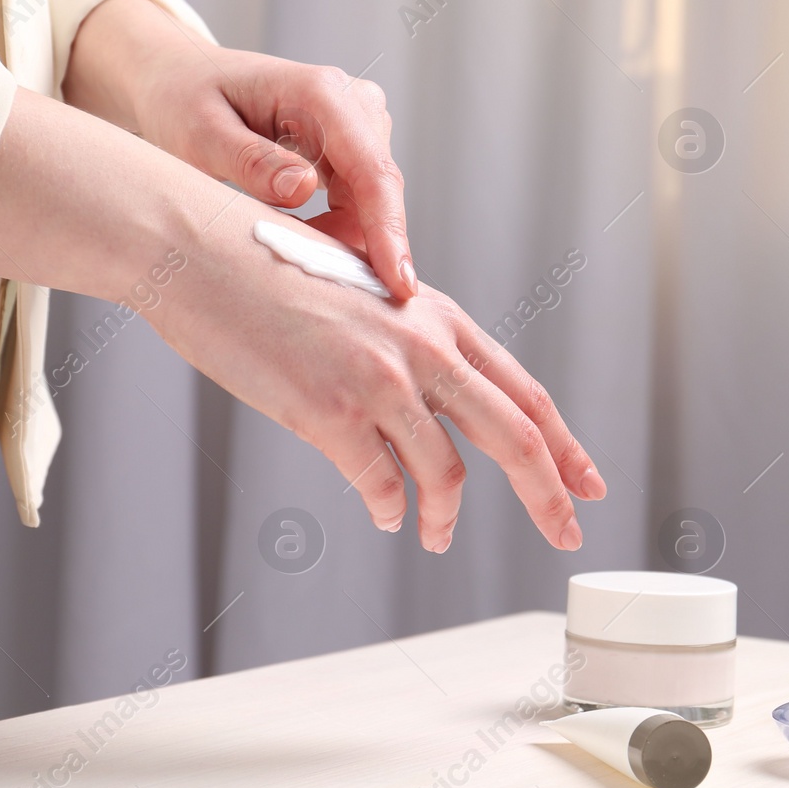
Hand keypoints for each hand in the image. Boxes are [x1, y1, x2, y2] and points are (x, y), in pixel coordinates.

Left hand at [63, 0, 417, 298]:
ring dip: (341, 241)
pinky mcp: (352, 148)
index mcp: (320, 92)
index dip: (388, 231)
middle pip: (379, 191)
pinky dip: (334, 233)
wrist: (182, 79)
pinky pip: (359, 203)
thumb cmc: (184, 99)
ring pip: (372, 203)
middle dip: (364, 248)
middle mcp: (352, 103)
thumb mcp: (200, 132)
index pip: (370, 170)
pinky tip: (297, 241)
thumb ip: (250, 161)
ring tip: (288, 258)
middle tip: (327, 298)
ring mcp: (358, 125)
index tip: (398, 284)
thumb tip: (303, 189)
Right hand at [150, 192, 608, 551]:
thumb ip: (406, 347)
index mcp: (435, 316)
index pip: (523, 391)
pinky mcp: (330, 412)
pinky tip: (382, 514)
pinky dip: (386, 510)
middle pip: (516, 437)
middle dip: (550, 495)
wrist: (200, 249)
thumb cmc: (269, 270)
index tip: (588, 482)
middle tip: (567, 533)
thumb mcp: (364, 297)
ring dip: (446, 520)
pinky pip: (379, 487)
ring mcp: (380, 380)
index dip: (565, 444)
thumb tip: (426, 416)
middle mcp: (422, 346)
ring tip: (436, 538)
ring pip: (446, 476)